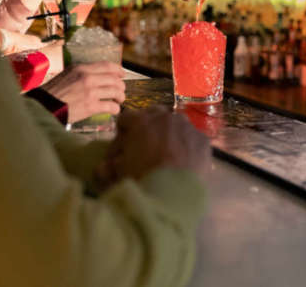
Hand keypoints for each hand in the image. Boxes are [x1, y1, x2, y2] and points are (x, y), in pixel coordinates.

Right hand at [41, 61, 125, 123]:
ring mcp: (90, 92)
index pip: (107, 65)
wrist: (42, 107)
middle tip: (121, 91)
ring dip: (120, 97)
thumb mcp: (66, 75)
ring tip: (119, 100)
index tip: (122, 74)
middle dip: (121, 86)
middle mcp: (87, 78)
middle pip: (114, 79)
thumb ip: (81, 74)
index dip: (118, 70)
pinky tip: (114, 110)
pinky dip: (116, 109)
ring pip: (115, 91)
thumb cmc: (52, 93)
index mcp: (81, 68)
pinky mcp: (90, 106)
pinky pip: (111, 106)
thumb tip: (99, 77)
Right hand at [96, 107, 210, 186]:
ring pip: (176, 123)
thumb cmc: (142, 177)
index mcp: (141, 122)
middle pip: (153, 114)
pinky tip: (184, 160)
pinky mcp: (202, 139)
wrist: (175, 190)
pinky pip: (192, 137)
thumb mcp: (120, 172)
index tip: (120, 147)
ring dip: (169, 133)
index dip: (121, 132)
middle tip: (144, 145)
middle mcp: (165, 118)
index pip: (125, 118)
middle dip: (146, 126)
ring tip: (166, 151)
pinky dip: (187, 145)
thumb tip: (102, 168)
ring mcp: (187, 126)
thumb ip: (111, 166)